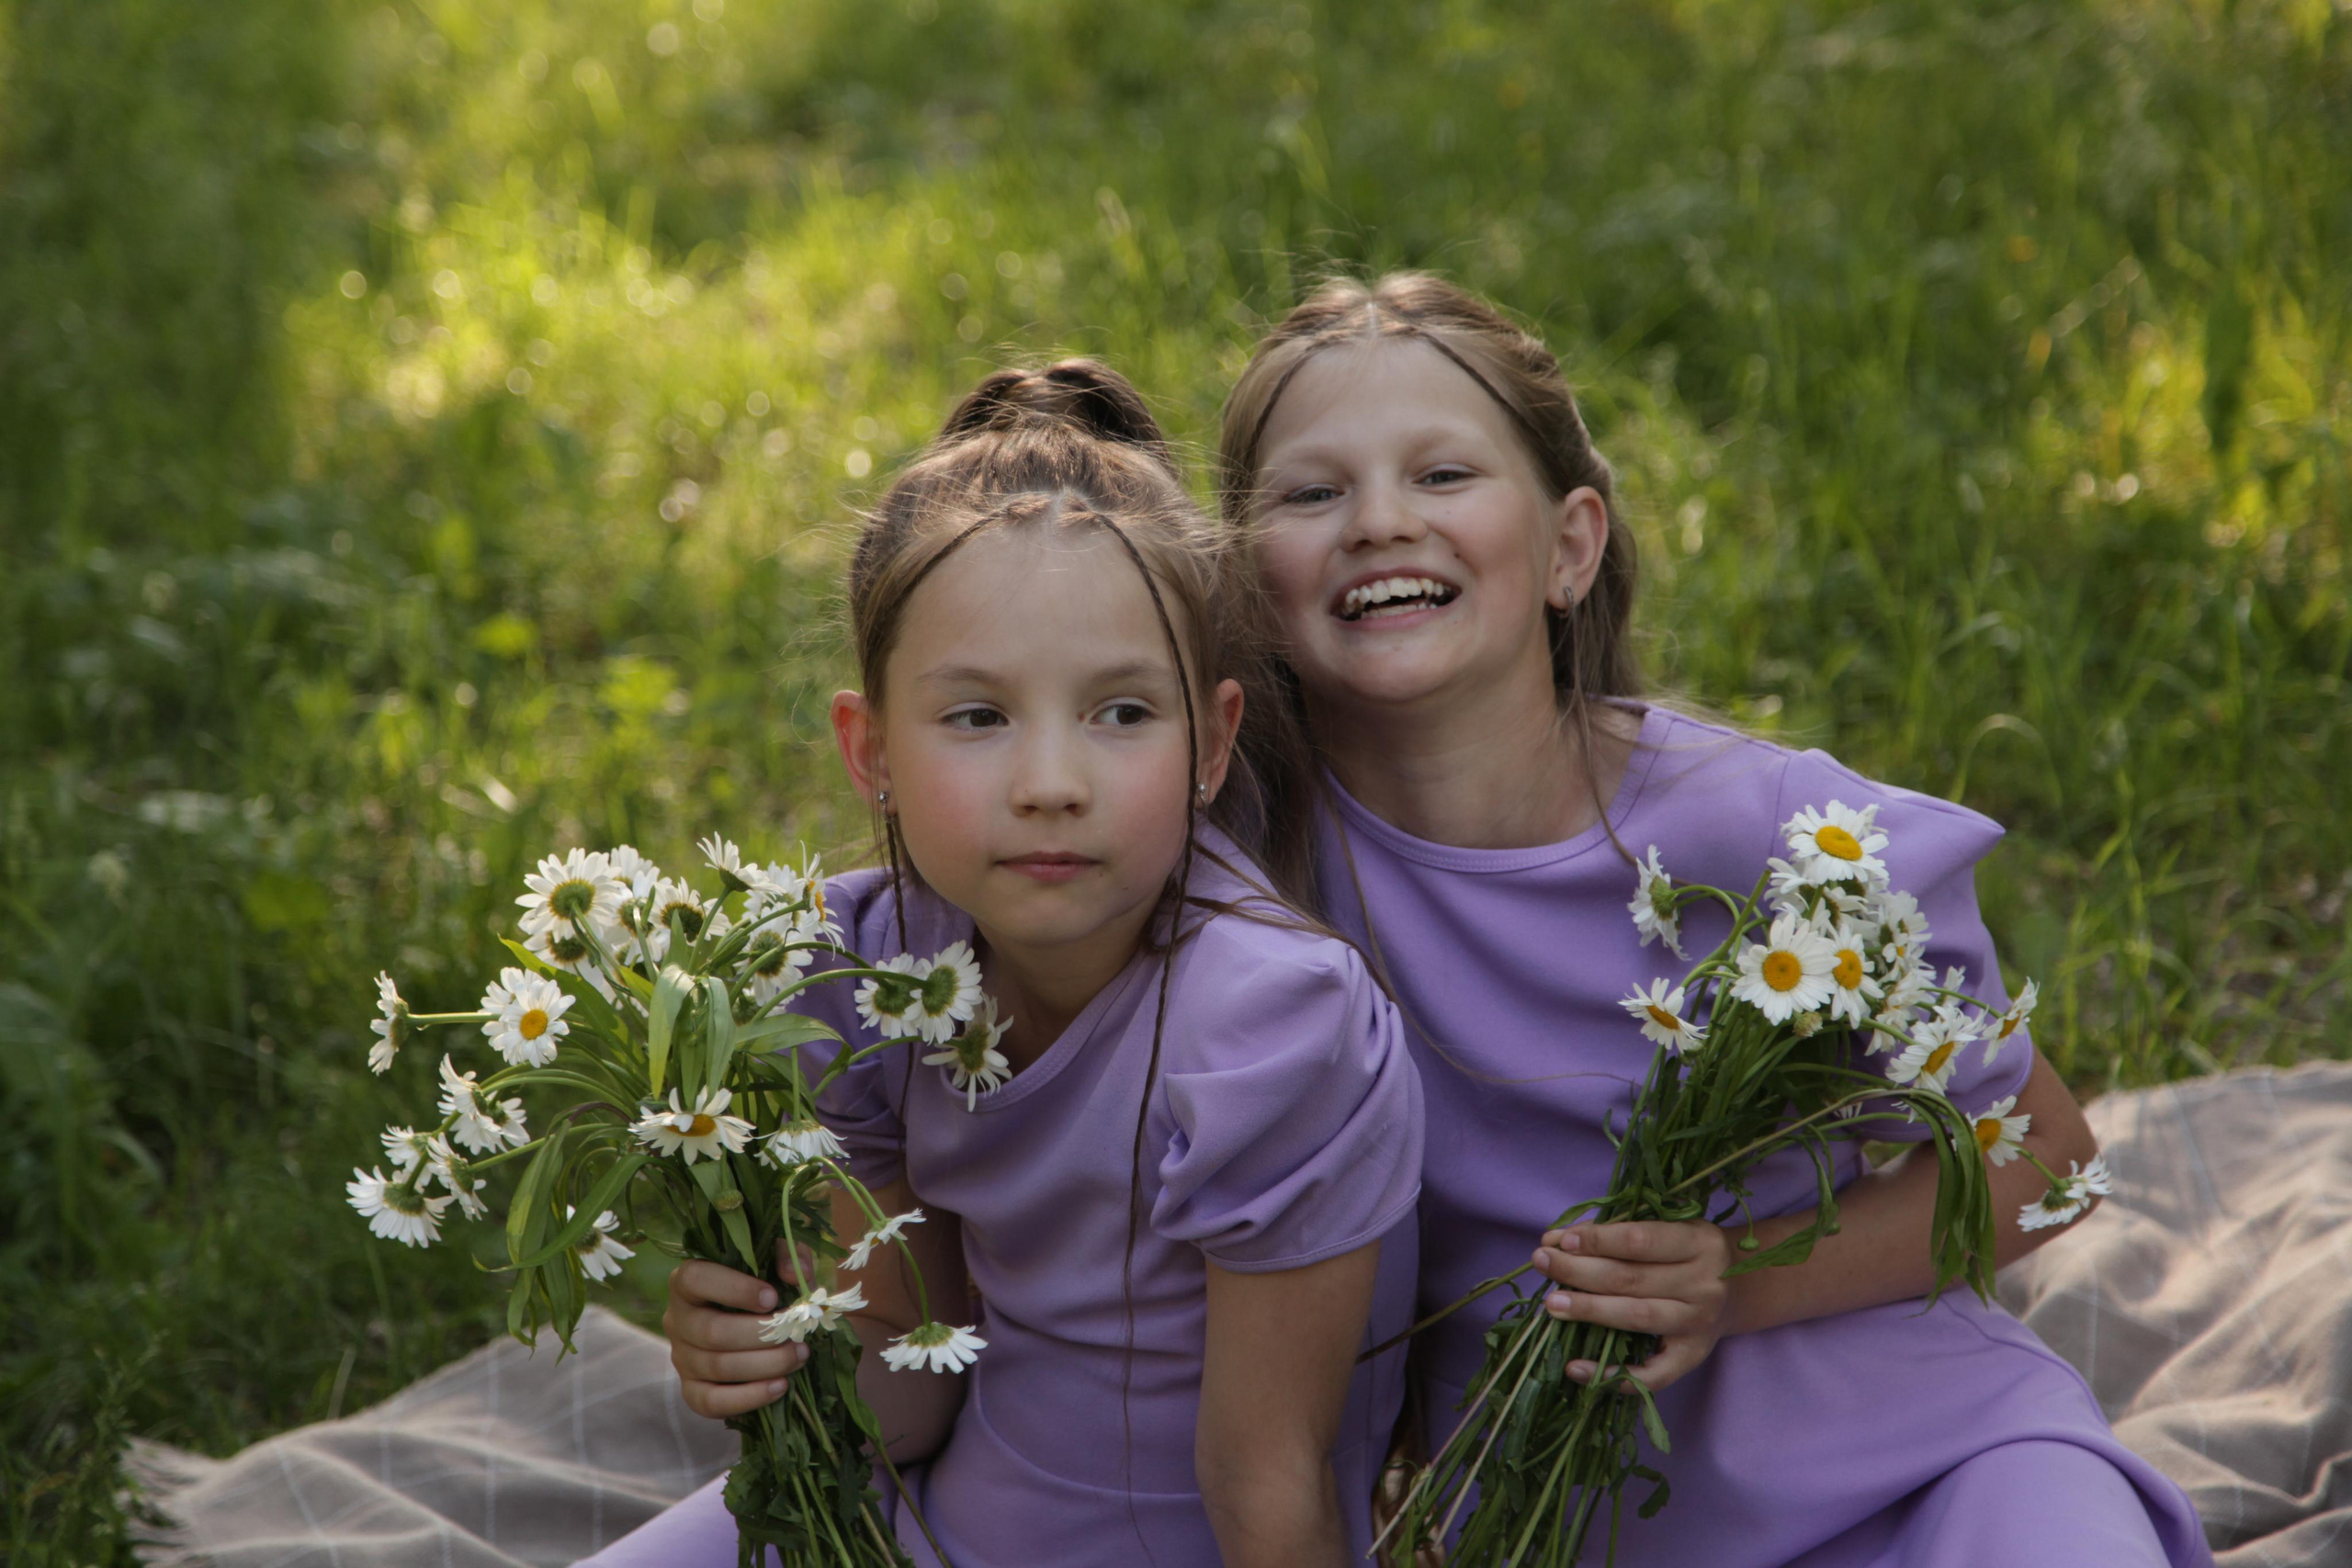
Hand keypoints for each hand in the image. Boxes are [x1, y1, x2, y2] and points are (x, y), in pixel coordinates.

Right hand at [665, 1241, 815, 1419]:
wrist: (751, 1326)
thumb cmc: (762, 1284)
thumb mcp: (775, 1258)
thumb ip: (787, 1255)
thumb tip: (797, 1276)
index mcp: (687, 1281)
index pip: (696, 1279)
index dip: (735, 1289)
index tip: (773, 1297)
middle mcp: (677, 1319)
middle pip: (712, 1332)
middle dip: (761, 1336)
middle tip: (798, 1336)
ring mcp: (681, 1357)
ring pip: (717, 1367)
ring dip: (765, 1365)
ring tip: (799, 1357)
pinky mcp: (691, 1389)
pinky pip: (712, 1402)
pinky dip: (749, 1397)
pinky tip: (780, 1387)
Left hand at [1531, 1220, 1731, 1392]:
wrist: (1738, 1289)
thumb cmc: (1687, 1252)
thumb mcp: (1667, 1228)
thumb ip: (1617, 1230)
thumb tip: (1556, 1238)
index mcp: (1699, 1242)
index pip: (1640, 1240)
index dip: (1597, 1240)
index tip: (1560, 1239)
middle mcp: (1704, 1285)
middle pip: (1631, 1279)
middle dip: (1579, 1271)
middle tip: (1541, 1263)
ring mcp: (1699, 1325)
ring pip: (1637, 1318)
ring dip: (1588, 1310)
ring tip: (1551, 1304)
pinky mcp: (1692, 1358)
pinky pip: (1651, 1375)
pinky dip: (1611, 1375)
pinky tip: (1574, 1368)